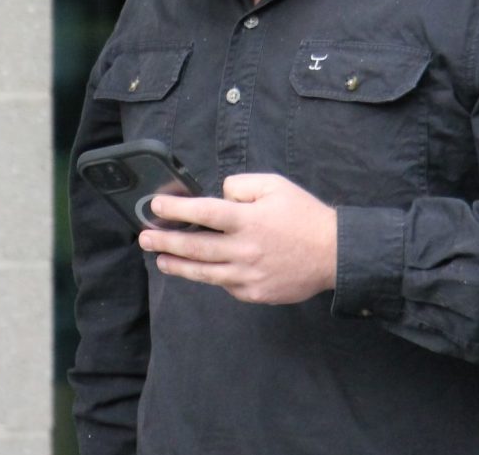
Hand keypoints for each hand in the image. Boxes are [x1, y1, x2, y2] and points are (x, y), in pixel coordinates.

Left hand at [138, 173, 336, 304]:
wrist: (333, 253)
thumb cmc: (303, 216)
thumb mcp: (275, 185)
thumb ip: (241, 186)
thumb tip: (219, 196)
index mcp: (248, 219)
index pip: (203, 213)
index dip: (176, 210)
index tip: (156, 207)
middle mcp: (244, 249)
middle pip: (194, 247)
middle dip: (165, 242)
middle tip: (144, 238)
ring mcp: (247, 274)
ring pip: (204, 272)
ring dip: (178, 265)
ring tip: (161, 259)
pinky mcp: (254, 293)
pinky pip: (226, 284)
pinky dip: (212, 276)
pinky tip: (202, 269)